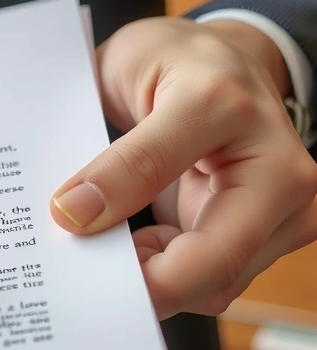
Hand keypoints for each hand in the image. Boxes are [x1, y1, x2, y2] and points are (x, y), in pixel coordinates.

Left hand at [50, 16, 316, 319]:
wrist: (230, 63)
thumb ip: (113, 153)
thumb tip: (76, 214)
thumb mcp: (126, 72)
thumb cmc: (175, 62)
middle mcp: (277, 167)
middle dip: (141, 284)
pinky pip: (213, 284)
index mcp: (226, 108)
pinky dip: (169, 278)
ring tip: (111, 247)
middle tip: (86, 277)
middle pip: (211, 265)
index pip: (154, 172)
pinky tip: (138, 250)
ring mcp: (287, 211)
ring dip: (153, 283)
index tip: (62, 219)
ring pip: (212, 287)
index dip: (104, 205)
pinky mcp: (274, 240)